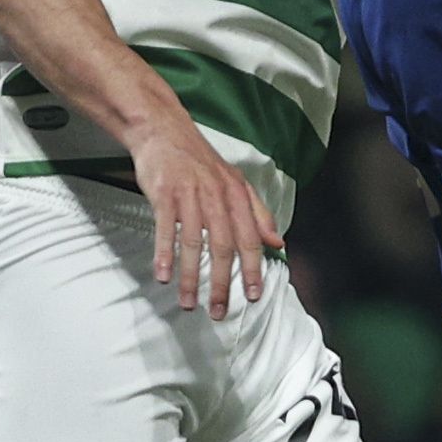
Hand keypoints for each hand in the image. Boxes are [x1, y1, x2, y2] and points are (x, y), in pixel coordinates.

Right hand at [133, 117, 281, 314]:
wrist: (163, 130)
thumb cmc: (199, 160)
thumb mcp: (235, 182)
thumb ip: (258, 213)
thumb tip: (278, 241)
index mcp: (237, 195)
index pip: (250, 238)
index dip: (252, 269)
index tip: (253, 296)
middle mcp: (216, 195)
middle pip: (223, 246)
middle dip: (221, 283)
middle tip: (219, 311)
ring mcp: (189, 194)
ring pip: (194, 242)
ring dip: (191, 276)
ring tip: (188, 303)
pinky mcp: (164, 193)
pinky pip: (165, 229)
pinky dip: (165, 254)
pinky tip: (163, 276)